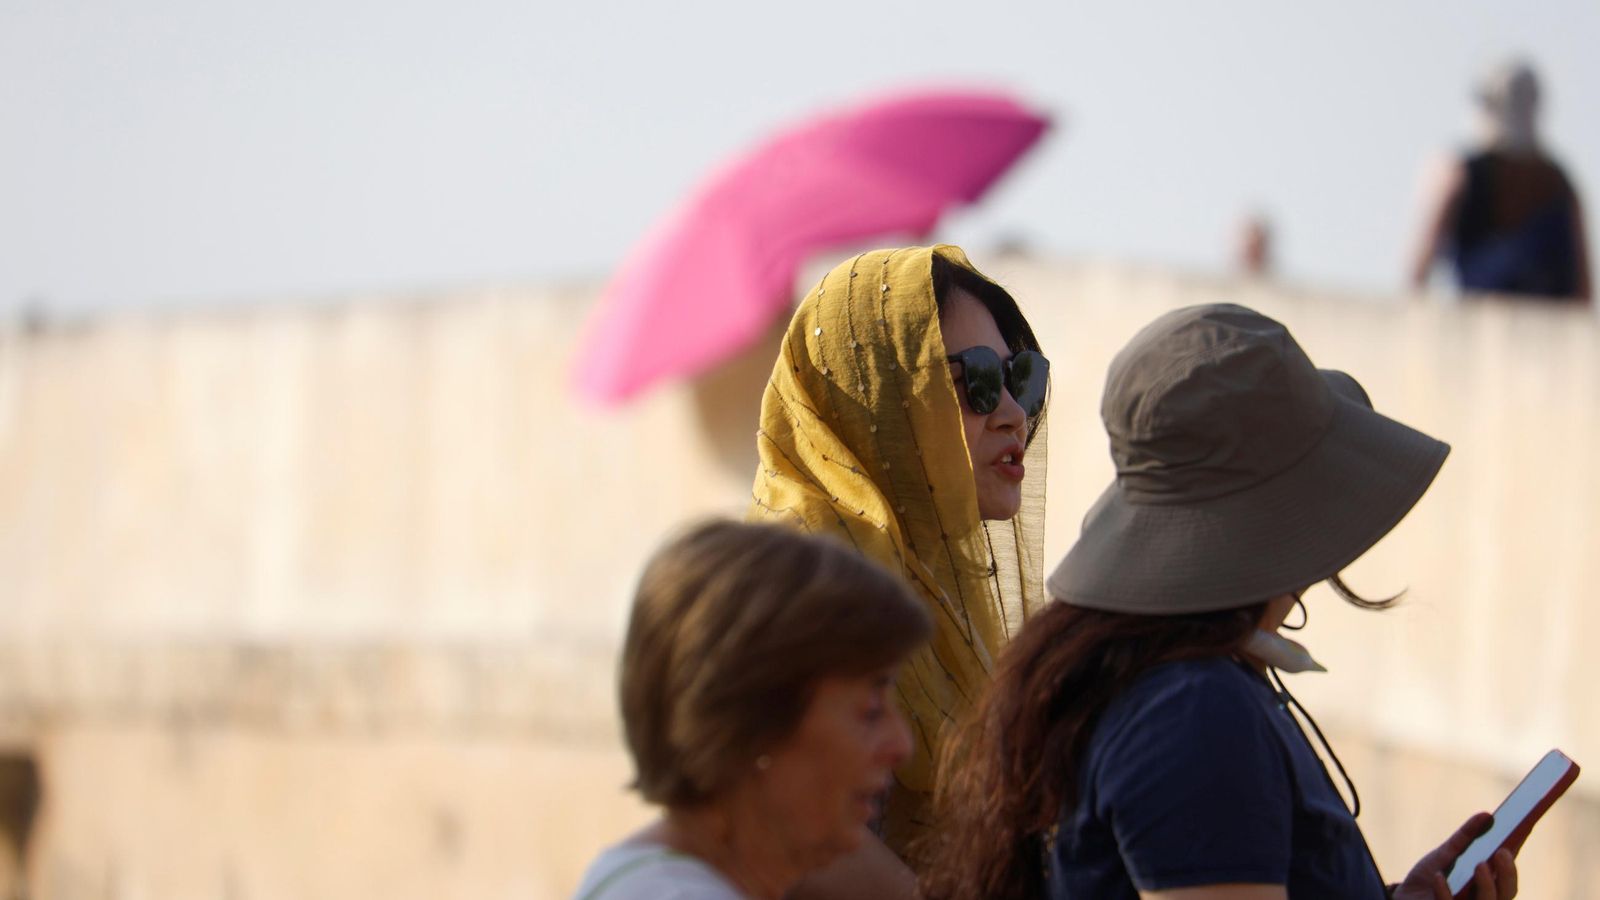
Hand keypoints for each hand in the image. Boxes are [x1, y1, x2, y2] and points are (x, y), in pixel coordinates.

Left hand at [1391, 812, 1517, 899]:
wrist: (1403, 897)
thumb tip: (1487, 815)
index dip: (1515, 861)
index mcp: (1488, 890)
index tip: (1520, 836)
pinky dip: (1445, 892)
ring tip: (1480, 864)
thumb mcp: (1447, 854)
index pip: (1508, 879)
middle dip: (1506, 874)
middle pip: (1504, 894)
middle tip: (1502, 851)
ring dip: (1486, 885)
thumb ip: (1466, 837)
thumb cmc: (1431, 877)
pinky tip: (1439, 877)